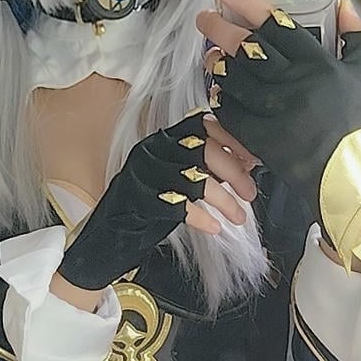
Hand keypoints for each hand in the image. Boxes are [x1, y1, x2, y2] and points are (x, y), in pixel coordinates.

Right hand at [58, 112, 246, 290]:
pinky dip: (201, 217)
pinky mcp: (140, 199)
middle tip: (249, 193)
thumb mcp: (175, 179)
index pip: (202, 127)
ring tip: (237, 216)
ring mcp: (144, 174)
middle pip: (203, 150)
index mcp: (162, 140)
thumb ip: (204, 168)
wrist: (107, 234)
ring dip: (224, 200)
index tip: (252, 160)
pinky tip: (213, 227)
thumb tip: (245, 164)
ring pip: (195, 178)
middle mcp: (152, 151)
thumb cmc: (145, 207)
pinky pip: (179, 205)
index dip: (232, 141)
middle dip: (234, 173)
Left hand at [196, 0, 360, 233]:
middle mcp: (292, 83)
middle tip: (205, 18)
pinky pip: (229, 111)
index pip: (275, 24)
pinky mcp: (260, 137)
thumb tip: (345, 3)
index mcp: (316, 63)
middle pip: (245, 47)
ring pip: (233, 77)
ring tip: (211, 55)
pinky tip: (220, 90)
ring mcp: (273, 111)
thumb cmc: (354, 122)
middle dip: (219, 28)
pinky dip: (221, 98)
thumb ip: (355, 35)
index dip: (247, 2)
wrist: (347, 173)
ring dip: (216, 63)